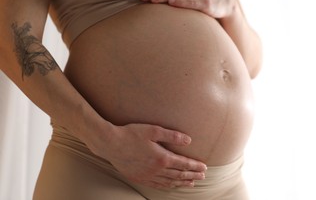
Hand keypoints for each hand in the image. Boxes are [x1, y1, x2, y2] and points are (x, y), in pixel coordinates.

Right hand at [90, 123, 206, 188]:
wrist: (110, 144)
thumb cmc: (131, 134)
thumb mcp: (153, 130)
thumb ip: (172, 135)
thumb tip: (189, 140)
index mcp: (162, 158)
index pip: (183, 164)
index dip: (195, 166)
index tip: (204, 168)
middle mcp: (156, 170)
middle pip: (179, 175)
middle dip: (192, 176)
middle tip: (202, 177)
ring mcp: (147, 176)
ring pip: (169, 182)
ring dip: (182, 182)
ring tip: (191, 183)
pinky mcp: (139, 178)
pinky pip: (157, 185)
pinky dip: (167, 186)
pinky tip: (171, 185)